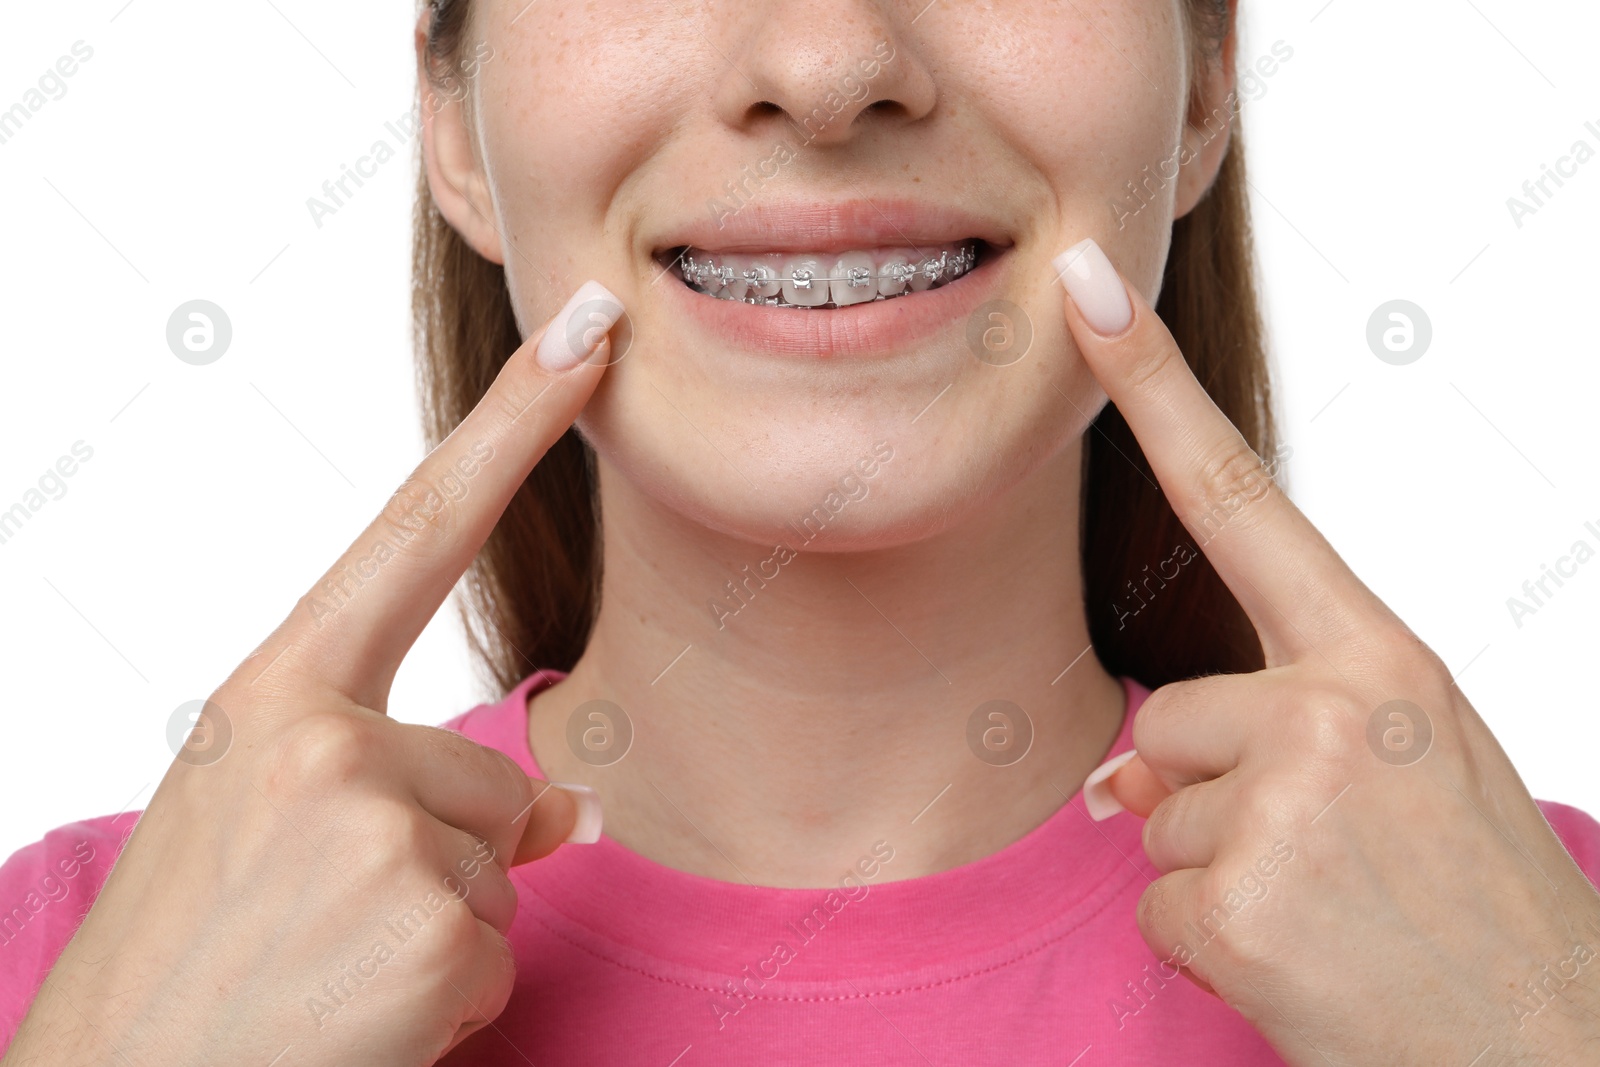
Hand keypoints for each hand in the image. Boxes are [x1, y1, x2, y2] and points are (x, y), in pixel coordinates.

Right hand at [3, 281, 624, 1066]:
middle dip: (446, 861)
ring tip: (324, 977)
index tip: (591, 328)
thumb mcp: (269, 831)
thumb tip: (574, 807)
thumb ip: (399, 781)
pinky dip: (449, 1002)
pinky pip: (502, 949)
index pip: (419, 527)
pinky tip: (355, 1023)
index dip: (516, 421)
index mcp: (275, 694)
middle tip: (318, 931)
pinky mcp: (426, 924)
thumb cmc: (189, 958)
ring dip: (439, 933)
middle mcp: (322, 737)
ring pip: (505, 865)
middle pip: (492, 773)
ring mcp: (375, 827)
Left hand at [1054, 239, 1599, 1065]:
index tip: (1086, 291)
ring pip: (1160, 815)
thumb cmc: (1477, 909)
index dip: (1152, 389)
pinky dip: (1210, 950)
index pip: (1241, 498)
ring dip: (1221, 877)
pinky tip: (1301, 967)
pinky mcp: (1242, 902)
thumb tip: (1116, 775)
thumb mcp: (1406, 780)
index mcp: (1385, 659)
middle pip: (1173, 715)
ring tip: (1332, 918)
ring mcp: (1286, 803)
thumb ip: (1273, 735)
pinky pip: (1156, 906)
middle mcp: (1336, 706)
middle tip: (1334, 865)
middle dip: (1215, 798)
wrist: (1556, 1053)